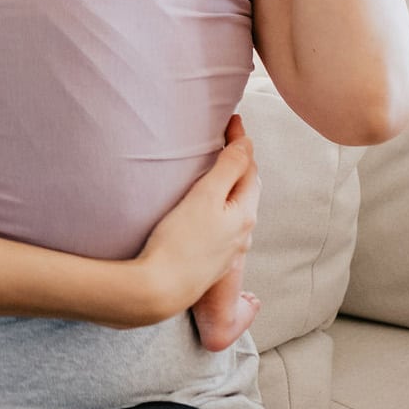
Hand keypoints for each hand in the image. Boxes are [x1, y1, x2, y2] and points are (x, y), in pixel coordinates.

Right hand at [133, 115, 260, 323]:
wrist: (159, 289)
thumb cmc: (180, 241)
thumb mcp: (206, 196)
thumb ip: (228, 168)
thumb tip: (247, 144)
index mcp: (244, 214)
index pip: (249, 168)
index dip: (242, 141)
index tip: (232, 119)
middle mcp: (242, 233)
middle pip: (247, 189)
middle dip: (241, 163)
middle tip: (227, 139)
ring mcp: (228, 250)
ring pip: (236, 209)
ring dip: (231, 186)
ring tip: (217, 169)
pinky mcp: (211, 262)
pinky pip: (223, 225)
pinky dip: (220, 207)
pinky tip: (205, 208)